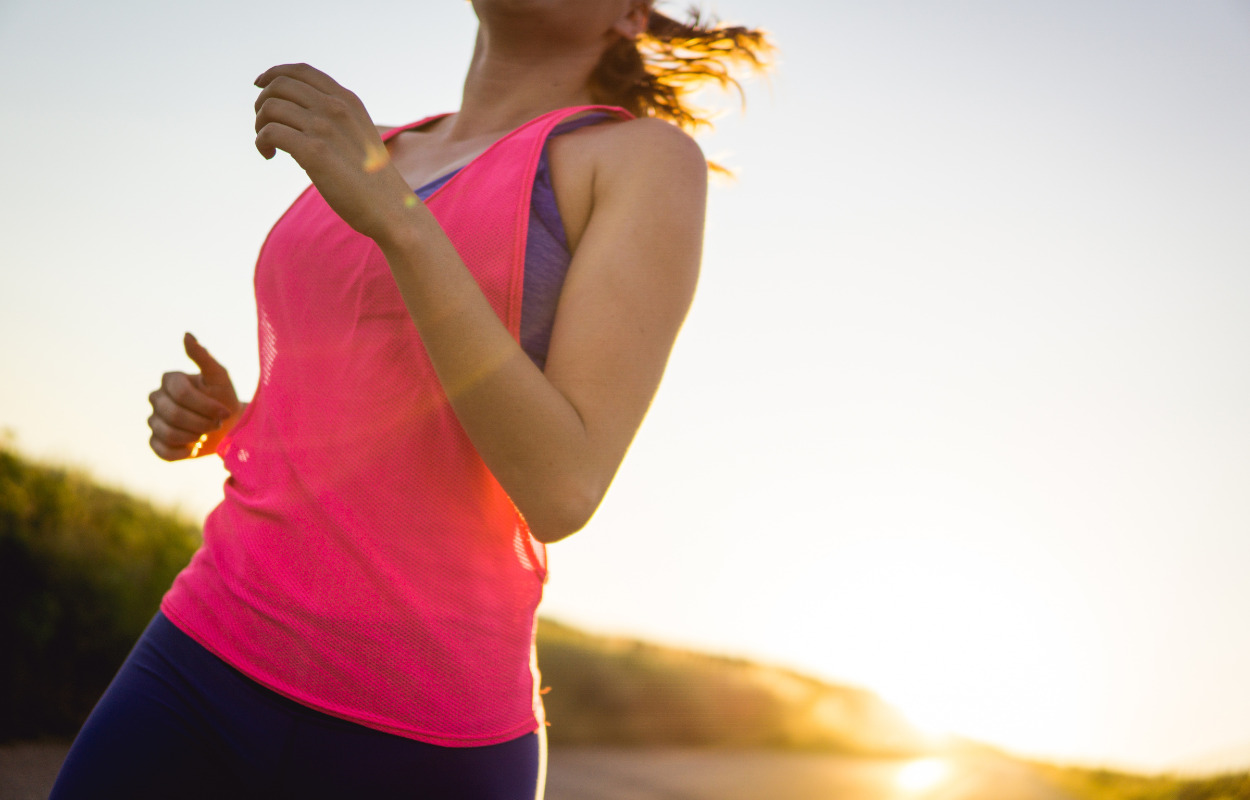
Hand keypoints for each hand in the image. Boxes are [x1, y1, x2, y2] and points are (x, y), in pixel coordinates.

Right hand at [148, 333, 241, 460]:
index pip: (180, 393)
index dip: (205, 405)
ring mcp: (154, 420)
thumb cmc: (224, 398)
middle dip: (202, 422)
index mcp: (170, 380)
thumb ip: (203, 357)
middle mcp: (157, 398)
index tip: (225, 412)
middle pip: (172, 414)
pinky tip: (194, 448)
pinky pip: (161, 450)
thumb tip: (186, 335)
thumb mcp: (219, 377)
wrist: (229, 427)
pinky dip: (182, 452)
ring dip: (194, 436)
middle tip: (217, 424)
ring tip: (206, 433)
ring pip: (167, 433)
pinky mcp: (156, 442)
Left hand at [253, 63, 414, 241]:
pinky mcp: (314, 152)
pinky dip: (262, 142)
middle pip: (279, 85)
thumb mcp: (358, 134)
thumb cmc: (372, 178)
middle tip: (264, 125)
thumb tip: (297, 113)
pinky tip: (270, 155)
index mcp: (347, 100)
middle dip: (262, 102)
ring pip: (271, 107)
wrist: (390, 208)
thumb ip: (335, 118)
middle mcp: (336, 108)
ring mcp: (325, 128)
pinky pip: (270, 132)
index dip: (274, 74)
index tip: (260, 85)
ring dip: (260, 124)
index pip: (301, 71)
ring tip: (269, 144)